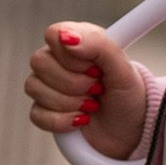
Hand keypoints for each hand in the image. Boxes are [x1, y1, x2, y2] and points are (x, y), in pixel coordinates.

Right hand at [25, 21, 151, 160]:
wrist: (131, 130)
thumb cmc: (128, 95)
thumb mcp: (123, 68)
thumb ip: (99, 44)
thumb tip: (67, 37)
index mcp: (78, 41)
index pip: (53, 34)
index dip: (71, 55)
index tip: (94, 68)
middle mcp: (58, 60)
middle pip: (39, 61)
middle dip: (73, 82)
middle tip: (97, 88)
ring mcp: (48, 85)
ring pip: (34, 87)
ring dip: (70, 102)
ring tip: (92, 105)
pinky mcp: (43, 111)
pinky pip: (36, 114)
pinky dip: (63, 121)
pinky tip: (81, 119)